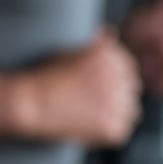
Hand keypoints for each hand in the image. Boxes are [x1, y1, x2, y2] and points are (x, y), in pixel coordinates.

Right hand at [8, 27, 142, 144]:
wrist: (29, 102)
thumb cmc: (44, 76)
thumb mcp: (69, 51)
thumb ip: (96, 43)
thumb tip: (110, 32)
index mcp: (108, 55)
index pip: (129, 67)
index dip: (117, 79)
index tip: (101, 87)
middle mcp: (116, 75)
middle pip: (133, 88)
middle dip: (119, 95)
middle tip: (95, 103)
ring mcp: (115, 102)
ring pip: (132, 110)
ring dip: (118, 113)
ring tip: (92, 115)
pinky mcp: (111, 126)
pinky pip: (123, 130)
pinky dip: (110, 131)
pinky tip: (90, 127)